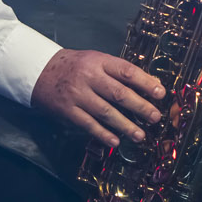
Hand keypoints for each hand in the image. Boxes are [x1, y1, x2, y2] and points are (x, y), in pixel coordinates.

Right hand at [30, 49, 165, 147]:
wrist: (40, 71)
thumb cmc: (75, 66)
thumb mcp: (97, 60)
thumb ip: (120, 71)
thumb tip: (150, 84)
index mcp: (99, 61)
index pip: (126, 71)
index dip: (145, 83)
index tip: (160, 93)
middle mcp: (89, 77)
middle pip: (119, 93)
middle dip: (140, 107)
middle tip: (155, 117)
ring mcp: (77, 95)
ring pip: (105, 112)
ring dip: (125, 125)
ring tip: (140, 135)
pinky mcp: (68, 110)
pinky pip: (88, 124)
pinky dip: (103, 134)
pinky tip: (115, 141)